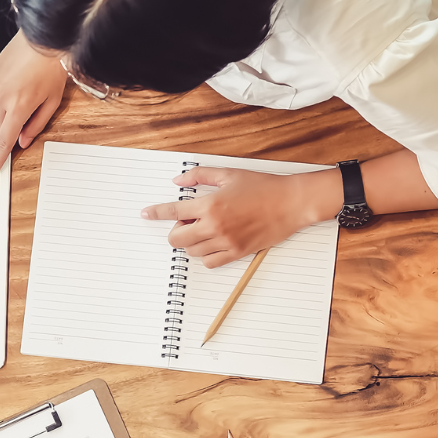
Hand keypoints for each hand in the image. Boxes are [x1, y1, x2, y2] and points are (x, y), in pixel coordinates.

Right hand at [0, 32, 68, 179]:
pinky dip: (4, 92)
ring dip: (8, 107)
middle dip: (11, 126)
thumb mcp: (53, 101)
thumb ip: (37, 124)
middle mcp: (1, 97)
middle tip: (28, 111)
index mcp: (19, 107)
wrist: (44, 37)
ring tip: (26, 88)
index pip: (4, 141)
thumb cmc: (52, 67)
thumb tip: (23, 141)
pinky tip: (18, 79)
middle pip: (0, 126)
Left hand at [140, 166, 340, 267]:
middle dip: (176, 230)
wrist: (291, 202)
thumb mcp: (229, 174)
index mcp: (210, 205)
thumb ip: (200, 176)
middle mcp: (215, 226)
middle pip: (177, 238)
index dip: (156, 213)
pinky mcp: (237, 253)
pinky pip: (210, 262)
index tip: (145, 214)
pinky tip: (213, 243)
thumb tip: (178, 180)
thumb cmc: (263, 187)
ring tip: (204, 229)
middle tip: (187, 221)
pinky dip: (205, 255)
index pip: (173, 211)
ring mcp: (226, 242)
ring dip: (191, 242)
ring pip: (192, 252)